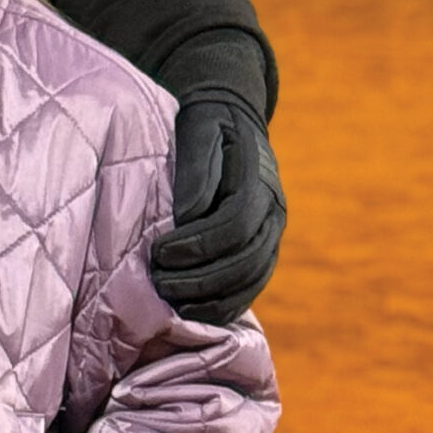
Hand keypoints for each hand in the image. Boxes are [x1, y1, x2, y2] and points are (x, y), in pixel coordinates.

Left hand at [150, 93, 284, 322]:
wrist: (232, 119)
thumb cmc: (205, 124)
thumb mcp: (197, 130)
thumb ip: (195, 169)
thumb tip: (186, 216)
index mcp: (260, 184)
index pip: (236, 224)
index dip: (199, 243)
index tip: (160, 252)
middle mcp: (273, 215)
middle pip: (245, 260)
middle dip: (200, 278)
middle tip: (158, 282)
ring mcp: (272, 236)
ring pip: (252, 281)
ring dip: (211, 298)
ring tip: (170, 301)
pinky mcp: (262, 252)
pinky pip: (250, 288)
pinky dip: (225, 306)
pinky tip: (193, 312)